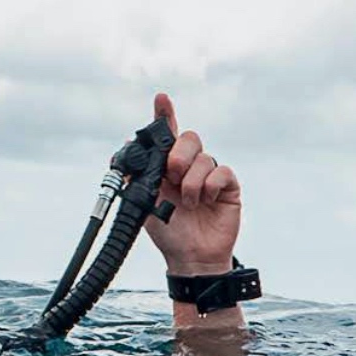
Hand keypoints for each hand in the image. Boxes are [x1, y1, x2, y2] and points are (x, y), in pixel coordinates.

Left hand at [144, 93, 241, 275]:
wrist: (190, 256)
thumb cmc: (167, 231)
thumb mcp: (143, 202)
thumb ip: (136, 174)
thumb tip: (127, 147)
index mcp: (167, 167)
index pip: (166, 134)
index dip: (165, 115)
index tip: (161, 99)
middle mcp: (189, 167)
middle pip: (189, 138)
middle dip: (179, 154)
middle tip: (172, 175)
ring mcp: (209, 176)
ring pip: (204, 157)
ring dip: (192, 182)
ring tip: (189, 203)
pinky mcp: (227, 187)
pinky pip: (221, 172)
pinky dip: (211, 186)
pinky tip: (207, 201)